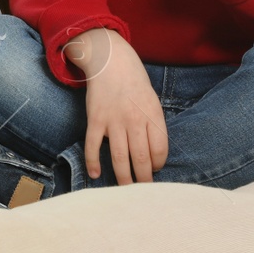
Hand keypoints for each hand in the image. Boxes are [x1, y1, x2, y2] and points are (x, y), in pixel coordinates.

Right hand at [65, 28, 167, 183]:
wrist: (111, 61)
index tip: (155, 169)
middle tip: (144, 191)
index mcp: (153, 115)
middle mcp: (135, 119)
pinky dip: (93, 162)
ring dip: (123, 177)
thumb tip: (154, 153)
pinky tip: (94, 174)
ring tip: (126, 190)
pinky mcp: (95, 119)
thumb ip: (153, 124)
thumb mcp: (152, 101)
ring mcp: (114, 120)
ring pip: (120, 157)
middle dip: (144, 179)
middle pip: (142, 158)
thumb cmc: (135, 83)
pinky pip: (93, 145)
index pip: (160, 149)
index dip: (159, 164)